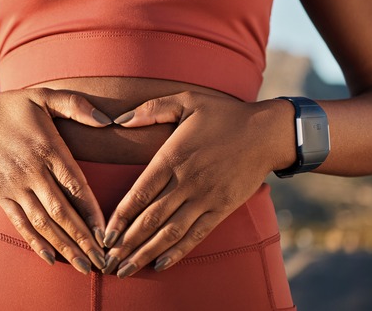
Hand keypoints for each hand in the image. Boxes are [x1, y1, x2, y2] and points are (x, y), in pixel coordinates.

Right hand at [0, 88, 112, 273]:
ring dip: (64, 246)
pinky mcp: (0, 194)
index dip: (92, 211)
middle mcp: (32, 170)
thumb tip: (107, 120)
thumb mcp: (45, 96)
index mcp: (48, 147)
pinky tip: (51, 258)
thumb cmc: (14, 106)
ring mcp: (14, 185)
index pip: (75, 185)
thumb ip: (76, 105)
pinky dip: (35, 242)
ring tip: (84, 267)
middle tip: (103, 261)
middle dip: (83, 239)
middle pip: (61, 211)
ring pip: (42, 222)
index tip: (108, 233)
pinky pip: (19, 222)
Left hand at [100, 92, 292, 276]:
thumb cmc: (224, 114)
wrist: (267, 132)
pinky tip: (161, 265)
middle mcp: (186, 182)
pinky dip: (178, 251)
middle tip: (107, 262)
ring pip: (170, 232)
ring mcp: (205, 198)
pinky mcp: (221, 208)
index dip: (121, 217)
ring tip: (126, 270)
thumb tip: (119, 120)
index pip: (140, 193)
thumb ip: (151, 110)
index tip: (104, 234)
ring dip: (146, 253)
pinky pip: (196, 234)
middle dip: (126, 243)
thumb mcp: (186, 100)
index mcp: (172, 157)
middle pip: (150, 218)